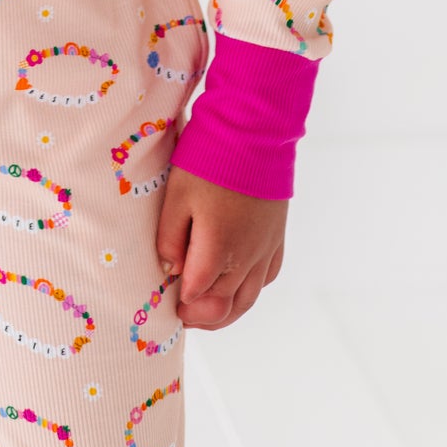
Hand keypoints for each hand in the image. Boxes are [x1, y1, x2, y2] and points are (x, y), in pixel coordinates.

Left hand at [155, 163, 287, 328]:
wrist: (254, 131)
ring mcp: (265, 248)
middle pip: (225, 304)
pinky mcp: (277, 236)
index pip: (197, 293)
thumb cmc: (209, 159)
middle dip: (202, 315)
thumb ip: (170, 238)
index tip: (169, 302)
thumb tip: (171, 270)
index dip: (181, 302)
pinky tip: (239, 285)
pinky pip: (266, 277)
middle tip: (185, 315)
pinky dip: (250, 289)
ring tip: (209, 313)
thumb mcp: (176, 195)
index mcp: (218, 249)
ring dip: (227, 312)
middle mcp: (246, 257)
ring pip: (248, 298)